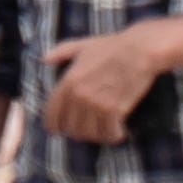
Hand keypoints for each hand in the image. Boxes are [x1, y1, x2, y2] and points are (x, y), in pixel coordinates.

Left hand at [41, 25, 170, 144]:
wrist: (139, 51)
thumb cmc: (111, 47)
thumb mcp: (81, 46)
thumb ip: (60, 53)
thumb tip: (44, 60)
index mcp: (68, 81)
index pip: (52, 114)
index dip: (53, 126)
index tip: (56, 131)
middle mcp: (79, 95)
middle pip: (70, 128)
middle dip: (75, 132)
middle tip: (85, 130)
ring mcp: (97, 104)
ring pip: (89, 134)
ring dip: (95, 136)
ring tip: (101, 131)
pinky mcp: (115, 110)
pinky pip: (109, 133)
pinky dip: (113, 136)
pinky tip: (117, 132)